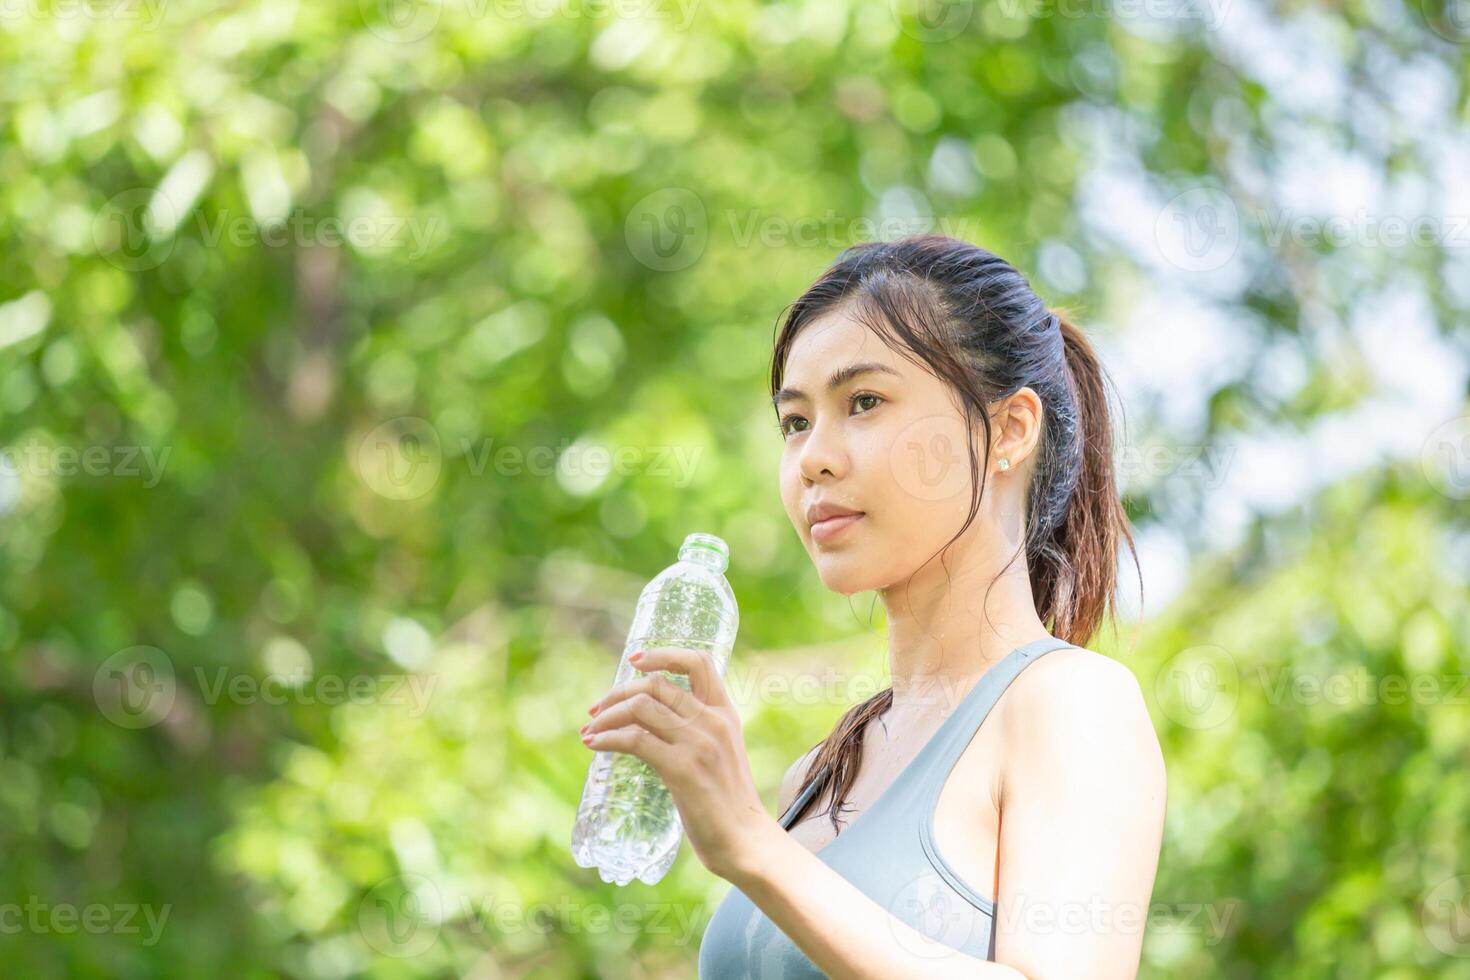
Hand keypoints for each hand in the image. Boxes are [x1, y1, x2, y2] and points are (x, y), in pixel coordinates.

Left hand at [581, 646, 773, 880]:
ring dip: (606, 715)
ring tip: (590, 729)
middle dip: (618, 692)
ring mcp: (697, 744)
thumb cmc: (729, 805)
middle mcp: (712, 721)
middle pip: (656, 684)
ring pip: (641, 707)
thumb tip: (655, 727)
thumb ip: (698, 735)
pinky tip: (595, 745)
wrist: (746, 842)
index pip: (698, 662)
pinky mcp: (681, 769)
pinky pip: (634, 740)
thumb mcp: (721, 754)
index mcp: (725, 714)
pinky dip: (607, 738)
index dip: (663, 654)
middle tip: (596, 710)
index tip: (634, 660)